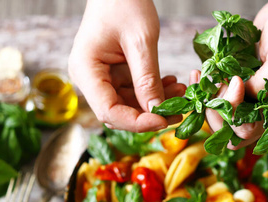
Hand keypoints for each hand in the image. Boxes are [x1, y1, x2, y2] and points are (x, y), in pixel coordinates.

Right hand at [68, 0, 185, 131]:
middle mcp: (89, 78)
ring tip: (180, 91)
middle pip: (118, 112)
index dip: (137, 122)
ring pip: (129, 105)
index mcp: (86, 70)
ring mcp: (101, 77)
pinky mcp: (114, 74)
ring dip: (156, 103)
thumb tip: (157, 112)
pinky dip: (153, 92)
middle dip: (150, 115)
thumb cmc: (124, 2)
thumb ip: (148, 79)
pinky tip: (172, 84)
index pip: (109, 112)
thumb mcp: (141, 40)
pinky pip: (134, 92)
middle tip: (180, 109)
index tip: (164, 121)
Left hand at [197, 0, 267, 148]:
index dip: (235, 114)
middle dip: (217, 111)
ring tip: (199, 76)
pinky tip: (197, 73)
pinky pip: (215, 100)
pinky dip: (203, 90)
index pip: (250, 131)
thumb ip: (263, 83)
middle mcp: (263, 111)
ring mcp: (248, 101)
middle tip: (218, 82)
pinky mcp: (236, 89)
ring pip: (220, 118)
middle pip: (230, 131)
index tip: (236, 81)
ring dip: (206, 101)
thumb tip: (238, 98)